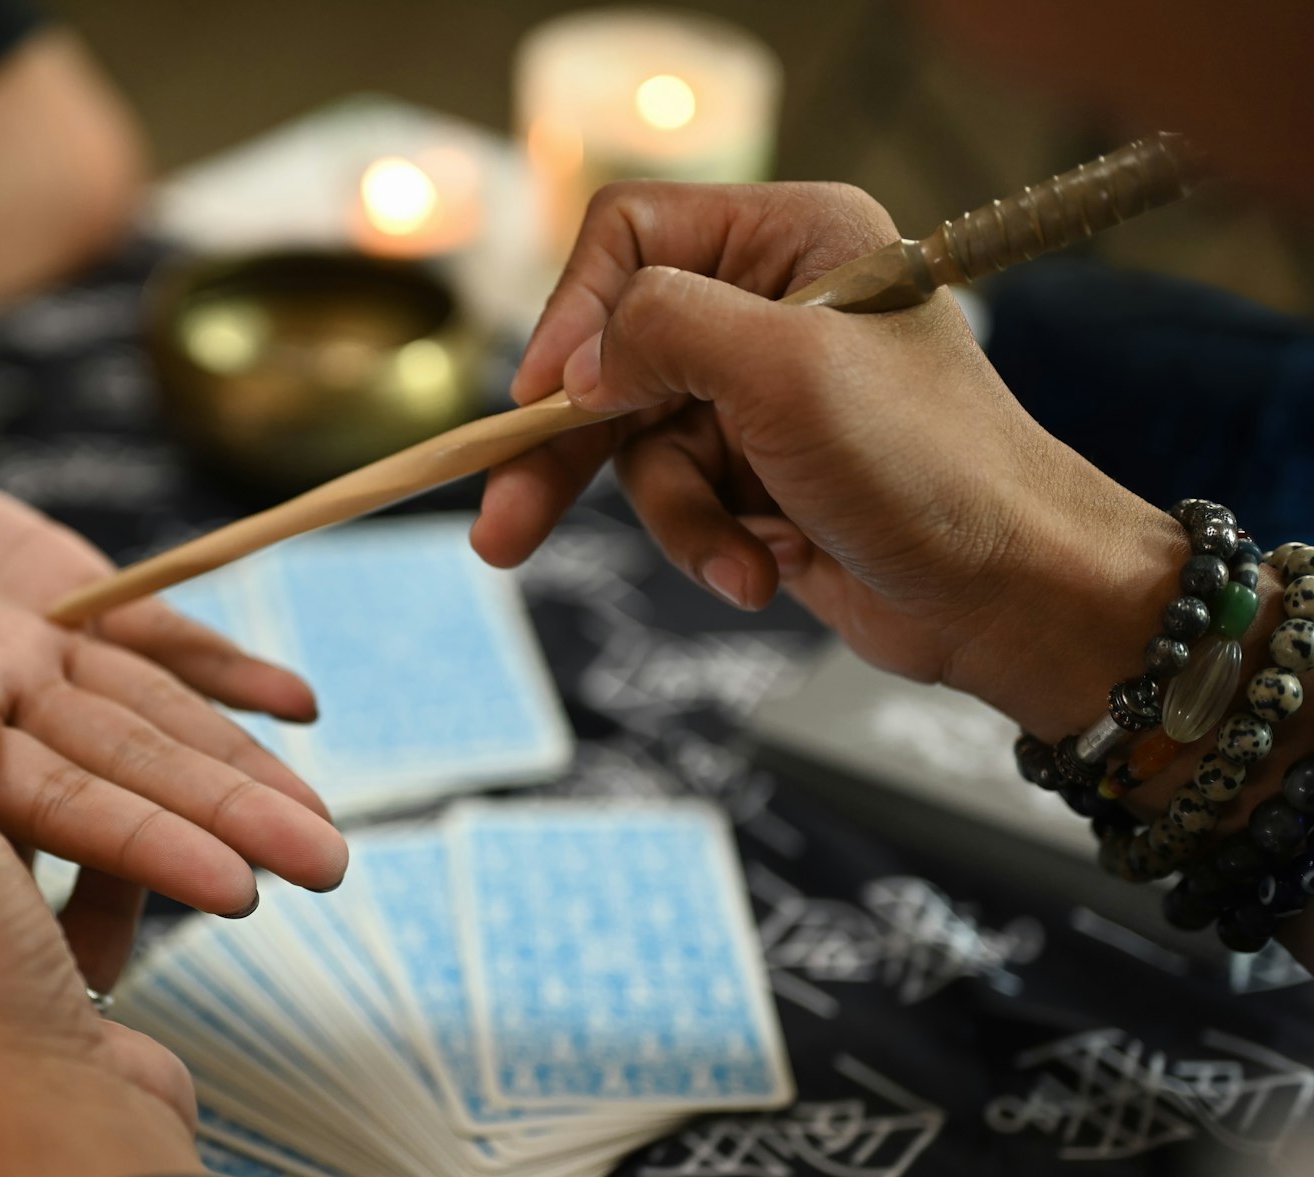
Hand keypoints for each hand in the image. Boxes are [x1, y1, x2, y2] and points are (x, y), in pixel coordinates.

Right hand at [0, 437, 346, 913]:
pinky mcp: (59, 594)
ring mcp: (38, 660)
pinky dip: (221, 659)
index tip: (235, 888)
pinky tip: (296, 701)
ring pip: (158, 714)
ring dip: (243, 761)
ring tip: (324, 814)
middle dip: (229, 818)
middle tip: (329, 867)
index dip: (144, 842)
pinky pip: (154, 631)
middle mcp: (1, 721)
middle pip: (133, 772)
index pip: (53, 809)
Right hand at [473, 181, 1178, 724]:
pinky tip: (763, 573)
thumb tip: (577, 361)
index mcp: (792, 240)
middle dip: (567, 451)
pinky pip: (681, 504)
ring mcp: (762, 397)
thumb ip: (663, 330)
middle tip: (502, 524)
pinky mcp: (760, 476)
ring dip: (679, 517)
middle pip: (614, 358)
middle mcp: (771, 306)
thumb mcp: (786, 371)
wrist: (1016, 596)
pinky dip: (711, 545)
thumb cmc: (931, 467)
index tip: (544, 399)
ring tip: (736, 564)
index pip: (631, 238)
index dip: (575, 315)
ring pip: (641, 448)